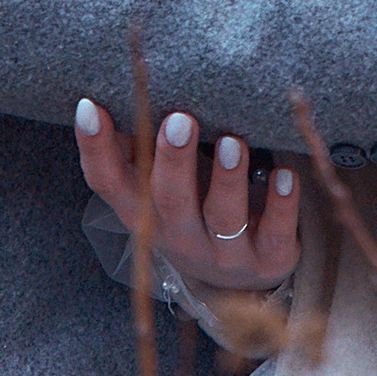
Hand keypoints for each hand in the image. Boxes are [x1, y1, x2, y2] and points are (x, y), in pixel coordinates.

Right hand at [75, 96, 302, 298]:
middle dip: (173, 161)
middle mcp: (179, 236)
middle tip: (180, 120)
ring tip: (235, 143)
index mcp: (143, 212)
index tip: (90, 106)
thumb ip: (137, 146)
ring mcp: (223, 253)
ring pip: (222, 219)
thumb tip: (104, 93)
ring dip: (227, 180)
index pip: (107, 183)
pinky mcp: (267, 258)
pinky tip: (286, 176)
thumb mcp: (159, 187)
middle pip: (168, 200)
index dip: (95, 148)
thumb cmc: (194, 209)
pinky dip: (281, 205)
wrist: (240, 282)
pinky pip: (275, 235)